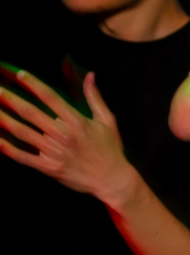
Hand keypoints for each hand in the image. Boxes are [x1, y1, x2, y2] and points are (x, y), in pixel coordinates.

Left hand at [0, 68, 134, 206]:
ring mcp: (54, 152)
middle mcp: (63, 134)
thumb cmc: (110, 150)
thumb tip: (90, 75)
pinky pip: (23, 156)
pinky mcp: (49, 167)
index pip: (50, 97)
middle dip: (10, 98)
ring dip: (4, 119)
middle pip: (31, 112)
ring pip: (23, 132)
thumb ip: (94, 97)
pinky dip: (7, 148)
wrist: (113, 180)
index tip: (19, 74)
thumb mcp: (107, 120)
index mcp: (76, 121)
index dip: (33, 84)